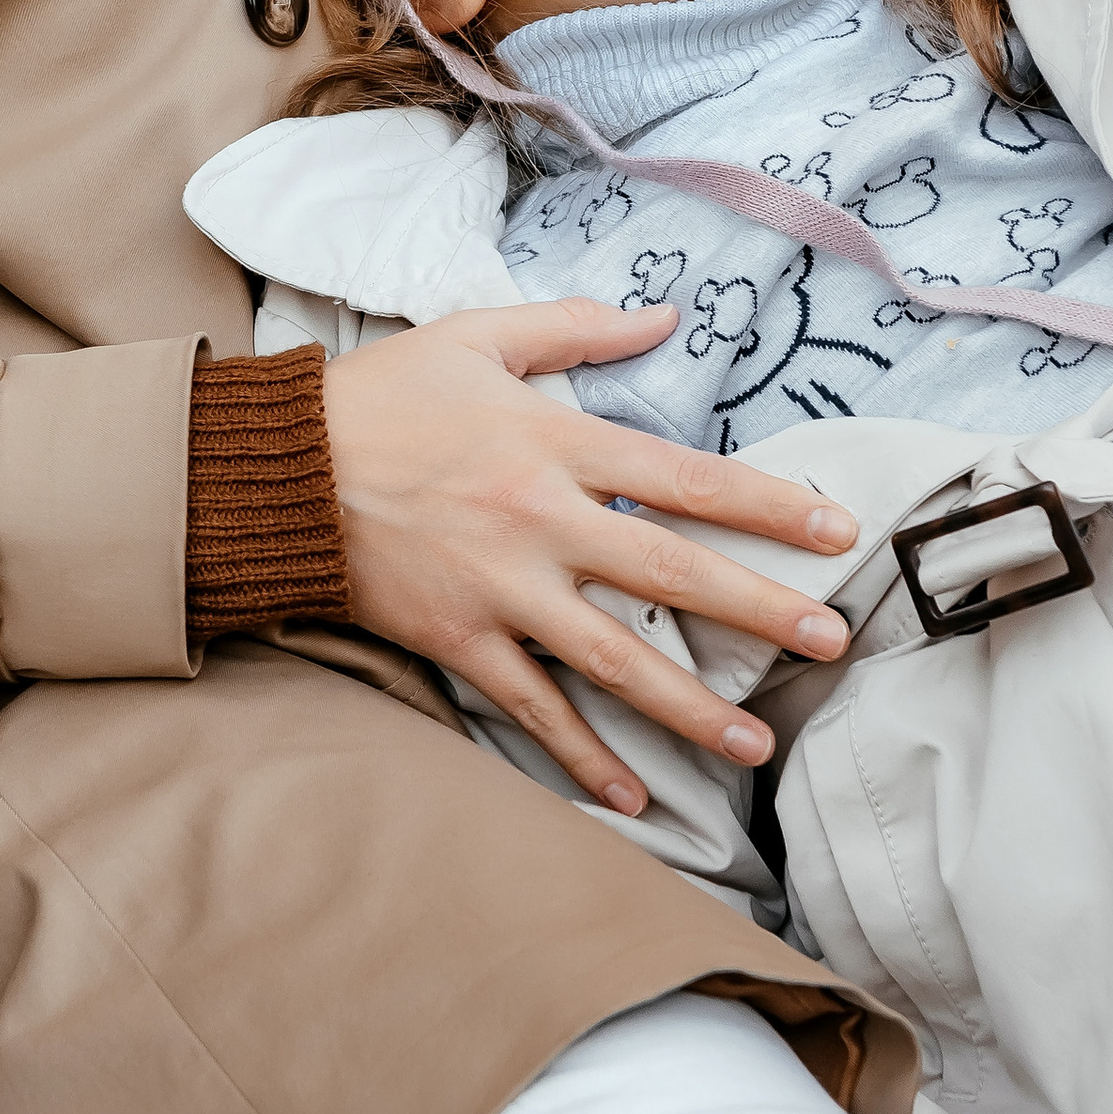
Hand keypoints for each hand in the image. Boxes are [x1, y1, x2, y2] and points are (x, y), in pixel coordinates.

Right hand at [323, 298, 857, 812]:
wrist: (276, 471)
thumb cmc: (383, 396)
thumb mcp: (479, 337)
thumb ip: (577, 330)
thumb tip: (665, 316)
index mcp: (554, 441)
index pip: (686, 477)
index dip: (768, 505)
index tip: (836, 531)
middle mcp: (539, 520)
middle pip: (672, 573)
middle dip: (760, 608)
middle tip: (833, 637)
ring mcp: (500, 590)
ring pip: (614, 658)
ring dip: (689, 705)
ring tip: (754, 740)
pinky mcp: (458, 640)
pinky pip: (532, 707)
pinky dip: (581, 755)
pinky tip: (633, 797)